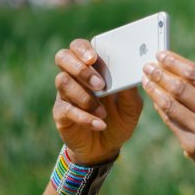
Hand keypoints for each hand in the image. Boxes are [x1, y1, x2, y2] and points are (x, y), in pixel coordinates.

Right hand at [53, 39, 142, 163]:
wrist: (107, 147)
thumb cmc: (120, 119)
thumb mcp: (132, 107)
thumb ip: (131, 91)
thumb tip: (133, 73)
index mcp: (93, 68)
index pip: (80, 47)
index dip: (83, 48)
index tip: (93, 57)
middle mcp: (75, 76)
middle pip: (63, 57)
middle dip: (80, 68)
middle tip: (99, 84)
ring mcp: (66, 94)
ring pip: (63, 82)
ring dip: (85, 96)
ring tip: (103, 111)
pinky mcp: (61, 113)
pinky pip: (66, 109)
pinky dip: (84, 117)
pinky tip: (99, 124)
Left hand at [142, 51, 194, 187]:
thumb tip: (180, 72)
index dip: (175, 63)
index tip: (161, 55)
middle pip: (181, 88)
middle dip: (161, 74)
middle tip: (148, 66)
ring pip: (172, 105)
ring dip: (155, 90)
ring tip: (147, 81)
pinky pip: (173, 123)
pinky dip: (162, 110)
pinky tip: (156, 101)